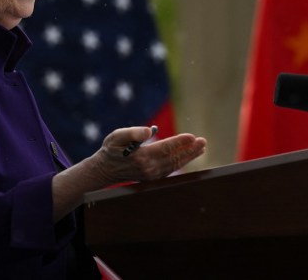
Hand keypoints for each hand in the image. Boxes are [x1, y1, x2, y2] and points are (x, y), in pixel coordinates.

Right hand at [51, 126, 206, 220]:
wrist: (104, 170)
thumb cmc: (111, 150)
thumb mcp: (116, 136)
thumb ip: (133, 132)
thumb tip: (150, 130)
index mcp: (141, 157)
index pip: (166, 148)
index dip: (180, 142)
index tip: (192, 136)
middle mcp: (149, 168)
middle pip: (174, 157)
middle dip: (190, 150)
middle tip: (203, 142)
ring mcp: (152, 175)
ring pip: (175, 164)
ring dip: (189, 156)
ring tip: (201, 148)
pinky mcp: (153, 177)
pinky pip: (171, 169)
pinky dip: (182, 162)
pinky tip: (189, 156)